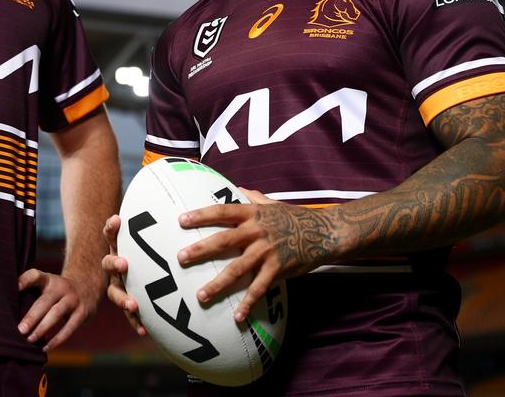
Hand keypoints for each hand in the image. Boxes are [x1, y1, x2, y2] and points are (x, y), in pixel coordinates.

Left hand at [17, 269, 94, 350]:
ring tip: (30, 339)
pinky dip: (57, 339)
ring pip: (56, 313)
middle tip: (20, 329)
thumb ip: (31, 293)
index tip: (15, 288)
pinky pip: (69, 328)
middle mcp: (61, 287)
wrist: (88, 288)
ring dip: (43, 328)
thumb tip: (7, 312)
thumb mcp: (47, 285)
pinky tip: (46, 348)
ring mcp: (73, 299)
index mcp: (49, 279)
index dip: (25, 280)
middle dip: (32, 316)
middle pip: (45, 301)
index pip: (36, 276)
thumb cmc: (57, 292)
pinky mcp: (82, 312)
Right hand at [101, 214, 146, 336]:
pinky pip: (130, 313)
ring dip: (123, 298)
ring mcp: (119, 284)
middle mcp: (116, 264)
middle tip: (124, 263)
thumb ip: (154, 214)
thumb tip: (165, 182)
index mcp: (120, 246)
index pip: (111, 233)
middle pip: (109, 262)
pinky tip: (144, 331)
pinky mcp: (129, 301)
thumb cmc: (148, 245)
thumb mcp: (150, 231)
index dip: (112, 227)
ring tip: (133, 305)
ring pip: (115, 292)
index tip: (118, 219)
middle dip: (115, 262)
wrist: (139, 269)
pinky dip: (135, 321)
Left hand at [177, 189, 329, 322]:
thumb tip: (237, 187)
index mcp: (252, 213)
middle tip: (181, 258)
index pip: (222, 212)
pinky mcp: (278, 268)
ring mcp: (267, 251)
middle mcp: (257, 231)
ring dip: (218, 284)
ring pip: (238, 269)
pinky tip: (237, 317)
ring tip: (200, 295)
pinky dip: (248, 303)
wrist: (324, 232)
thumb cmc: (294, 217)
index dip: (201, 215)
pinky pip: (260, 288)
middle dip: (200, 249)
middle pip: (224, 240)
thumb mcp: (272, 203)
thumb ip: (253, 197)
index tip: (181, 220)